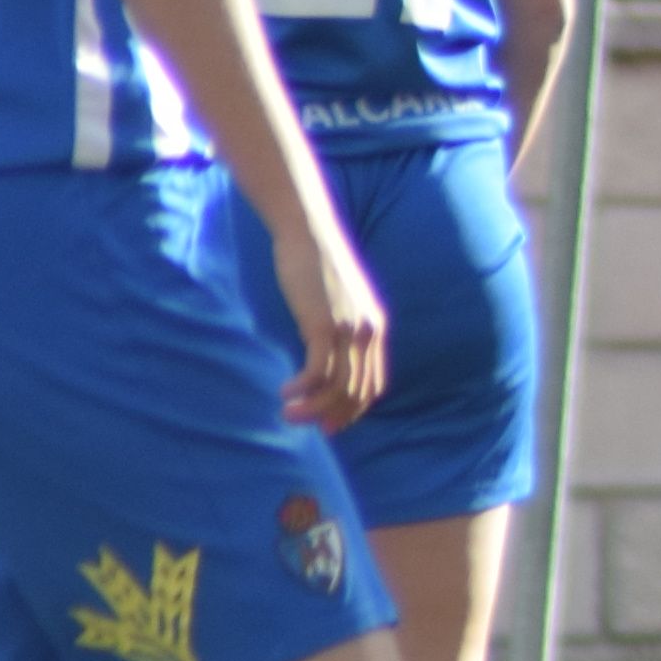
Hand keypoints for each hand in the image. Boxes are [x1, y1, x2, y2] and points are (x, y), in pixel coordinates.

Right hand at [273, 214, 387, 427]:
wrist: (309, 234)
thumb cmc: (317, 268)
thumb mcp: (339, 304)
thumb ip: (339, 331)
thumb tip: (325, 360)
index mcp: (376, 330)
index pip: (374, 385)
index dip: (354, 410)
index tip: (330, 425)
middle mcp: (369, 333)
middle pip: (358, 392)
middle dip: (333, 416)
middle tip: (307, 426)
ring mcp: (348, 330)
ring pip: (338, 388)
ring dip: (313, 409)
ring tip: (288, 414)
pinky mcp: (323, 325)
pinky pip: (317, 371)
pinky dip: (302, 389)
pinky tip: (284, 392)